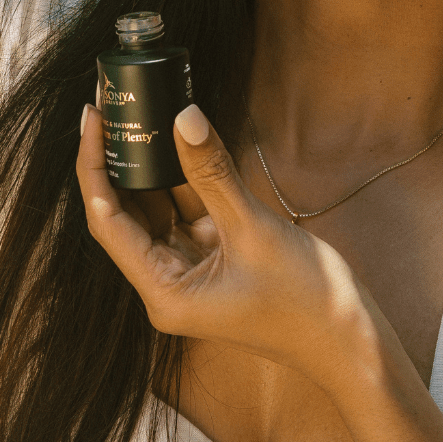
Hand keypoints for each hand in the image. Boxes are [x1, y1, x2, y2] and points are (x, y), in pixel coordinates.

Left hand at [75, 101, 370, 380]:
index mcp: (162, 292)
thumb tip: (183, 116)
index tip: (93, 117)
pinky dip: (182, 176)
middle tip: (112, 102)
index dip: (93, 165)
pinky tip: (178, 137)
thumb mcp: (252, 228)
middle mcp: (166, 284)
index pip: (107, 220)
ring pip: (156, 207)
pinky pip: (186, 209)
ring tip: (139, 110)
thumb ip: (212, 171)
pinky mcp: (213, 258)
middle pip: (125, 211)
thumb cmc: (303, 300)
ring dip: (150, 163)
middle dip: (117, 158)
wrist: (349, 340)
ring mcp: (189, 271)